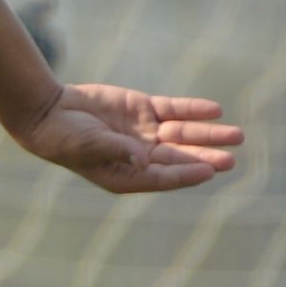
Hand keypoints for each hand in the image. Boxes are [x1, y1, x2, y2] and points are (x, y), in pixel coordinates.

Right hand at [6, 80, 241, 195]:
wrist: (48, 111)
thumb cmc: (64, 137)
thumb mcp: (89, 147)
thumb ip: (117, 150)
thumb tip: (143, 160)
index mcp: (128, 175)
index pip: (165, 176)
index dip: (187, 173)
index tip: (210, 171)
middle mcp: (141, 156)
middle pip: (180, 157)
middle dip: (206, 157)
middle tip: (231, 158)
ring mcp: (144, 132)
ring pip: (183, 134)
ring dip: (208, 134)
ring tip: (237, 135)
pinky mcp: (143, 110)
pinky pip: (174, 110)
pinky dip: (193, 110)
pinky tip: (214, 110)